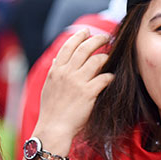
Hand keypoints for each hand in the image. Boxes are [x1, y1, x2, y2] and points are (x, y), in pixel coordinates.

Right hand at [34, 29, 112, 143]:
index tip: (86, 31)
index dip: (79, 36)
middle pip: (85, 48)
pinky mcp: (89, 93)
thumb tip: (57, 59)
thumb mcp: (48, 87)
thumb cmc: (51, 110)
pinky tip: (112, 77)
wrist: (54, 128)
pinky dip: (110, 76)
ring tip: (109, 58)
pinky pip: (104, 78)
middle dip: (98, 39)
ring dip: (106, 57)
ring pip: (97, 60)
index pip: (69, 46)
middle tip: (106, 37)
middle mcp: (67, 73)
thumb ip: (54, 71)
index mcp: (56, 70)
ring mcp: (78, 82)